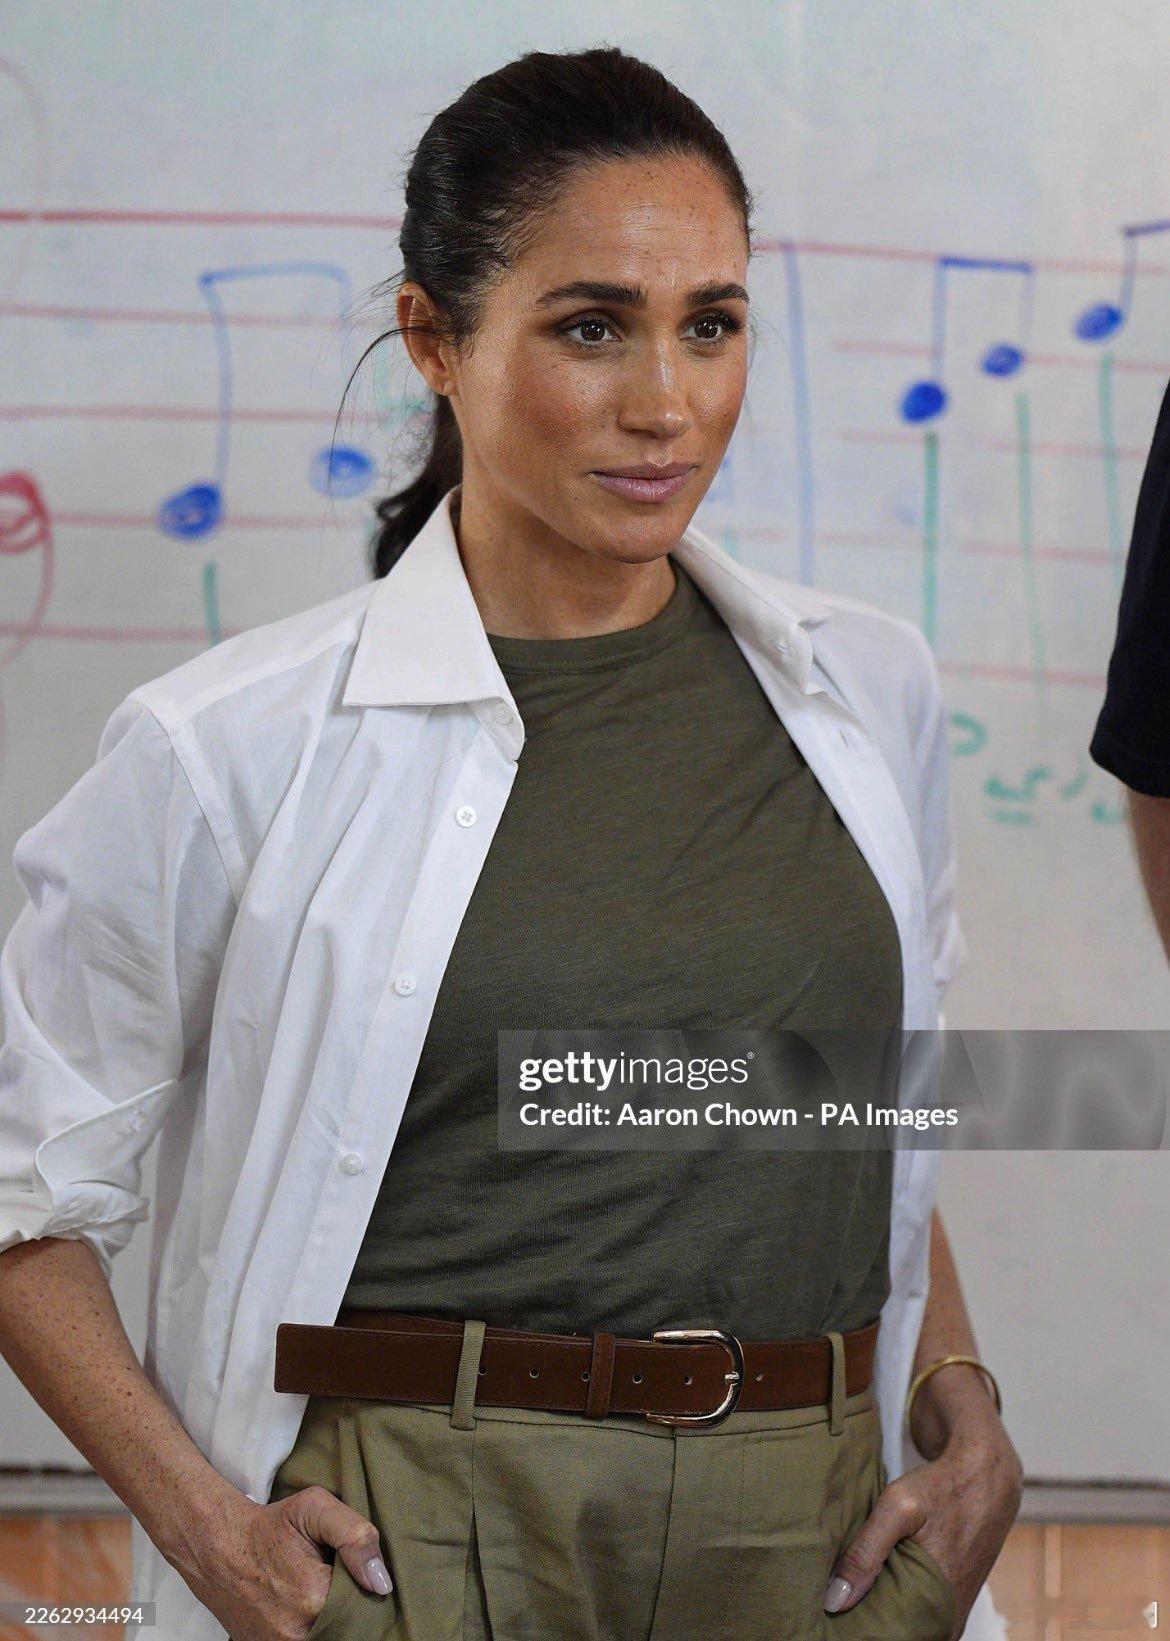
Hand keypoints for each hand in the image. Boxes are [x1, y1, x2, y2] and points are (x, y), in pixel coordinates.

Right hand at [167, 1484, 392, 1638]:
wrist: (216, 1545)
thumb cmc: (270, 1525)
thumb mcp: (315, 1508)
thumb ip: (356, 1536)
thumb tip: (382, 1582)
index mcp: (314, 1597)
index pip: (362, 1605)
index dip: (363, 1589)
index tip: (356, 1575)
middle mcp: (296, 1632)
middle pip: (343, 1626)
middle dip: (346, 1606)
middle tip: (333, 1581)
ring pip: (325, 1635)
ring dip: (328, 1620)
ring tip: (316, 1593)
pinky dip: (307, 1628)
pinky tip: (302, 1608)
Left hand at [822, 1409, 1023, 1638]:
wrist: (987, 1475)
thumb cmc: (941, 1489)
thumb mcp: (898, 1509)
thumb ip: (866, 1553)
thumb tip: (834, 1601)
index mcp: (936, 1610)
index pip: (888, 1640)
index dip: (860, 1632)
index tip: (832, 1620)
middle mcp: (947, 1622)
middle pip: (897, 1636)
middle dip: (866, 1623)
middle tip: (832, 1605)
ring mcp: (950, 1612)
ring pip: (906, 1625)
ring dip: (879, 1611)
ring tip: (846, 1593)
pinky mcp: (950, 1599)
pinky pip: (917, 1612)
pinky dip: (895, 1601)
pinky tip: (871, 1583)